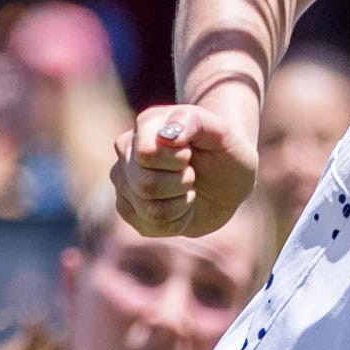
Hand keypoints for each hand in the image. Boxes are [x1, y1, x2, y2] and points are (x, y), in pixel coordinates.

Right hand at [115, 97, 257, 238]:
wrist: (226, 179)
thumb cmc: (224, 151)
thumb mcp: (223, 133)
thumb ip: (197, 122)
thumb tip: (167, 134)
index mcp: (148, 124)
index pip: (148, 154)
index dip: (177, 161)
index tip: (190, 153)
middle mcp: (127, 150)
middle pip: (146, 185)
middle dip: (181, 184)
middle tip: (192, 174)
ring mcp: (123, 180)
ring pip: (149, 210)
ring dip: (181, 204)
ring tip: (188, 189)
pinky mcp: (127, 208)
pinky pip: (149, 226)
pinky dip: (176, 221)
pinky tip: (182, 206)